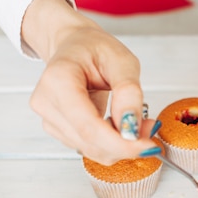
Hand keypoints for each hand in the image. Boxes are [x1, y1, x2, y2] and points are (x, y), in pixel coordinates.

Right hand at [22, 0, 156, 164]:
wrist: (74, 47)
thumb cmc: (94, 48)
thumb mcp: (122, 61)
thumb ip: (128, 93)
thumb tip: (132, 128)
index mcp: (58, 80)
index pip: (89, 126)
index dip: (120, 143)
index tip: (147, 145)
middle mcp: (47, 103)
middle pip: (90, 142)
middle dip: (125, 144)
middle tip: (150, 129)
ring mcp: (49, 119)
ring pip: (92, 150)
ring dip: (120, 144)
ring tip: (137, 121)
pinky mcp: (58, 130)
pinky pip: (90, 147)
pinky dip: (111, 143)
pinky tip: (119, 125)